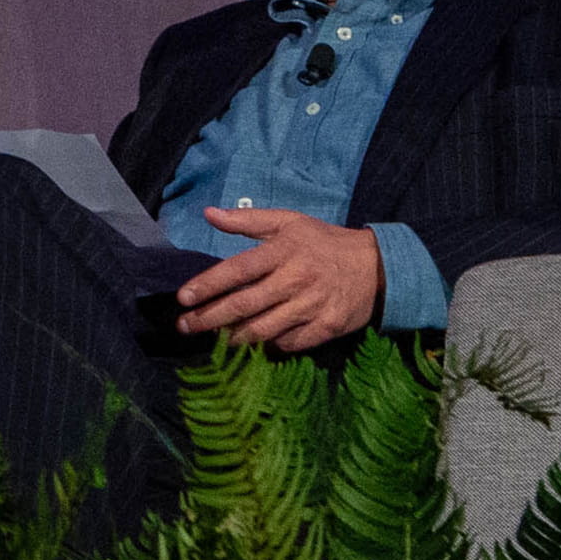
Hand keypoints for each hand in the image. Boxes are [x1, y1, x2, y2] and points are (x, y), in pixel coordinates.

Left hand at [174, 205, 381, 352]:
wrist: (377, 265)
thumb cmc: (323, 241)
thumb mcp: (288, 221)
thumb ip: (247, 220)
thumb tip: (209, 213)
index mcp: (283, 251)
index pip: (237, 270)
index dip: (208, 285)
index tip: (183, 298)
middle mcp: (296, 279)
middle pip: (245, 304)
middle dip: (210, 318)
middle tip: (185, 327)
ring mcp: (312, 306)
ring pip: (264, 328)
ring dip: (235, 337)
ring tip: (215, 340)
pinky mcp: (328, 326)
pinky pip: (291, 343)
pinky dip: (270, 346)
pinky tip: (255, 345)